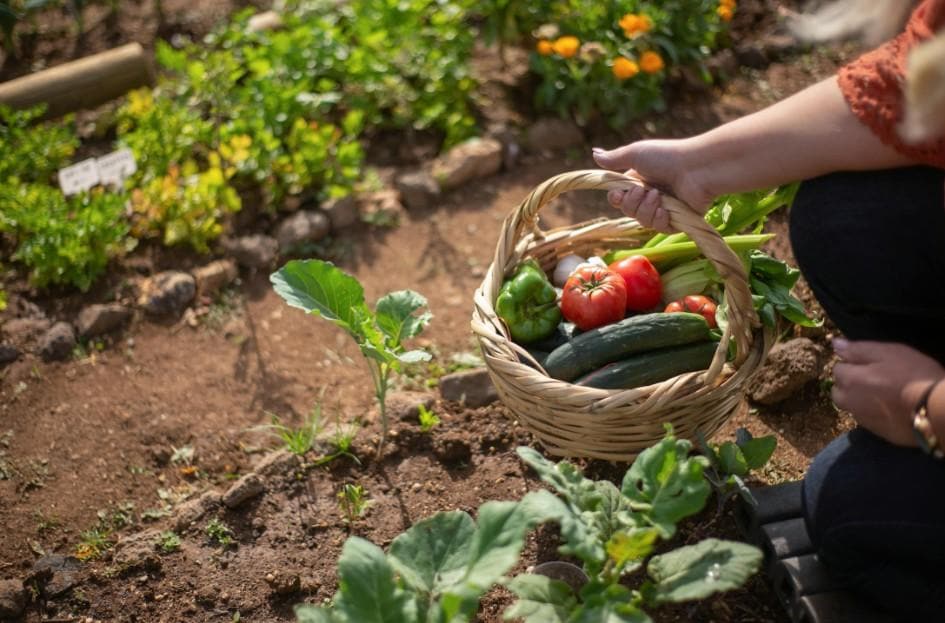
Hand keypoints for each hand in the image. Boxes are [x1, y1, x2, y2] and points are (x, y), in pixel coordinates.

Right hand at [592, 139, 712, 232]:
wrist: (697, 168)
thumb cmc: (667, 157)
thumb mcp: (636, 154)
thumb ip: (614, 158)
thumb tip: (594, 153)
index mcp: (640, 181)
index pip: (619, 198)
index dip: (616, 199)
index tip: (618, 195)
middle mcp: (650, 196)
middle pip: (628, 211)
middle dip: (632, 203)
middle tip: (644, 191)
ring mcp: (664, 209)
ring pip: (642, 221)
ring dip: (646, 209)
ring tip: (659, 196)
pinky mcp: (677, 220)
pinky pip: (659, 228)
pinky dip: (659, 220)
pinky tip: (665, 211)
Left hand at [831, 339, 944, 445]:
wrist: (937, 410)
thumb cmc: (914, 375)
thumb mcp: (888, 353)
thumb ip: (858, 349)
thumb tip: (835, 343)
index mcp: (850, 380)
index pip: (837, 369)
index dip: (852, 364)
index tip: (869, 363)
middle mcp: (850, 402)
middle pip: (839, 391)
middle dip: (848, 384)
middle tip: (872, 378)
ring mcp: (862, 419)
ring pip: (851, 406)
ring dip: (858, 399)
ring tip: (881, 394)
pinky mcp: (877, 433)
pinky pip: (866, 419)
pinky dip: (871, 413)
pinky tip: (888, 408)